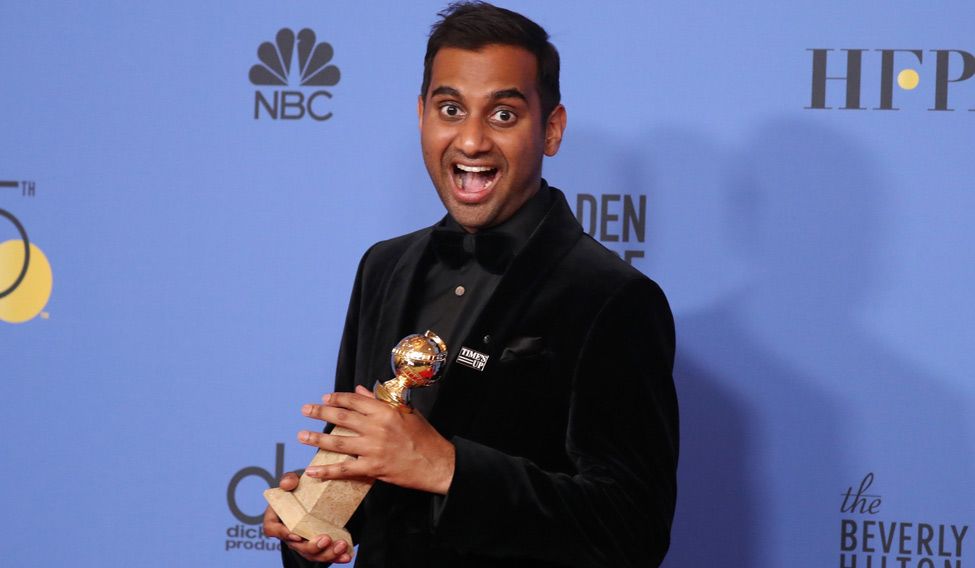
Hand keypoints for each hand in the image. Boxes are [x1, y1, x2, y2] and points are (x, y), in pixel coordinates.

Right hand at [262, 472, 353, 563]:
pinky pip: (326, 554)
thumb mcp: (293, 481)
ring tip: (341, 546)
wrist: (314, 494)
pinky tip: (347, 555)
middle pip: (297, 546)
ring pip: (313, 554)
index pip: (272, 529)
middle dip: (312, 547)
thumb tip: (287, 484)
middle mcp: (289, 534)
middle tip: (326, 539)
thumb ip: (289, 480)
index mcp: (277, 518)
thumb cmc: (299, 488)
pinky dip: (337, 556)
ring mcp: (304, 542)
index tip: (296, 535)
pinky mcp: (318, 546)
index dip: (283, 534)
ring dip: (328, 553)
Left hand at [298, 385, 455, 493]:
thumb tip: (361, 390)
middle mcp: (377, 427)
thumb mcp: (407, 413)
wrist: (438, 464)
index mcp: (386, 411)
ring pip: (338, 441)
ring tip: (301, 435)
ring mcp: (373, 448)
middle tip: (305, 410)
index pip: (355, 400)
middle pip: (342, 417)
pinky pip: (345, 469)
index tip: (325, 398)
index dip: (337, 398)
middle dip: (320, 412)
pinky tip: (313, 470)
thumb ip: (382, 401)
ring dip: (317, 438)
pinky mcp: (373, 468)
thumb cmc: (425, 437)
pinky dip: (327, 470)